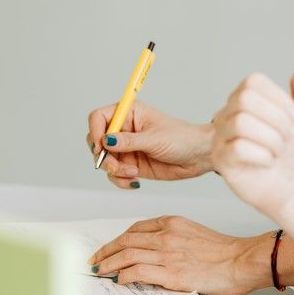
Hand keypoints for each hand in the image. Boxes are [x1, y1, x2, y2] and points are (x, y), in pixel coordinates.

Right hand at [85, 100, 213, 189]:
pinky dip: (120, 180)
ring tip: (132, 173)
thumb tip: (106, 140)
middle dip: (103, 156)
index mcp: (129, 113)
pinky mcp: (131, 164)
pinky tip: (133, 181)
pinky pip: (115, 174)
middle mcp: (124, 130)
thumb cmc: (182, 138)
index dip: (94, 132)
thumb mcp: (154, 138)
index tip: (100, 146)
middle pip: (96, 141)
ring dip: (114, 170)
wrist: (199, 156)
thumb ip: (128, 141)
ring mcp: (127, 148)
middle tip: (116, 166)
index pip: (98, 118)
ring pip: (104, 160)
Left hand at [87, 216, 273, 294]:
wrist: (241, 260)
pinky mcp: (171, 273)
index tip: (108, 248)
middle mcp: (167, 235)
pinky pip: (137, 272)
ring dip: (109, 264)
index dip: (117, 239)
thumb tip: (151, 251)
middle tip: (95, 260)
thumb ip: (172, 237)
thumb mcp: (193, 233)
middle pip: (125, 241)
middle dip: (105, 251)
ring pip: (126, 255)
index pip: (135, 229)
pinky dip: (124, 276)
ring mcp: (168, 254)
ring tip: (100, 272)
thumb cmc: (224, 251)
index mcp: (172, 223)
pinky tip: (120, 280)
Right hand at [211, 72, 293, 217]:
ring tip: (279, 150)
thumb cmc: (291, 148)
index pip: (253, 82)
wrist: (290, 182)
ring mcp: (221, 137)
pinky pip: (238, 148)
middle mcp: (228, 113)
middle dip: (277, 119)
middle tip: (289, 136)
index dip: (279, 98)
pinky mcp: (221, 160)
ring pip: (241, 123)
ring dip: (272, 139)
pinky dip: (262, 156)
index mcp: (245, 98)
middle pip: (245, 100)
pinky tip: (268, 162)